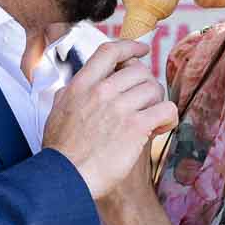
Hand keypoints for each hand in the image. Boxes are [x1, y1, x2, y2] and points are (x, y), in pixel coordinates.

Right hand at [43, 40, 177, 200]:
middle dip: (147, 84)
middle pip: (138, 70)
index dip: (130, 46)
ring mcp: (119, 107)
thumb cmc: (61, 151)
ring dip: (157, 102)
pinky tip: (161, 127)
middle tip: (146, 101)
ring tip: (152, 117)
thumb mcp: (56, 112)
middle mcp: (101, 91)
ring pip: (154, 88)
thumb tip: (76, 85)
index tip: (142, 49)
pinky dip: (168, 117)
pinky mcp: (135, 127)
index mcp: (81, 85)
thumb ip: (69, 94)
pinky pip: (165, 109)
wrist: (67, 178)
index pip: (109, 52)